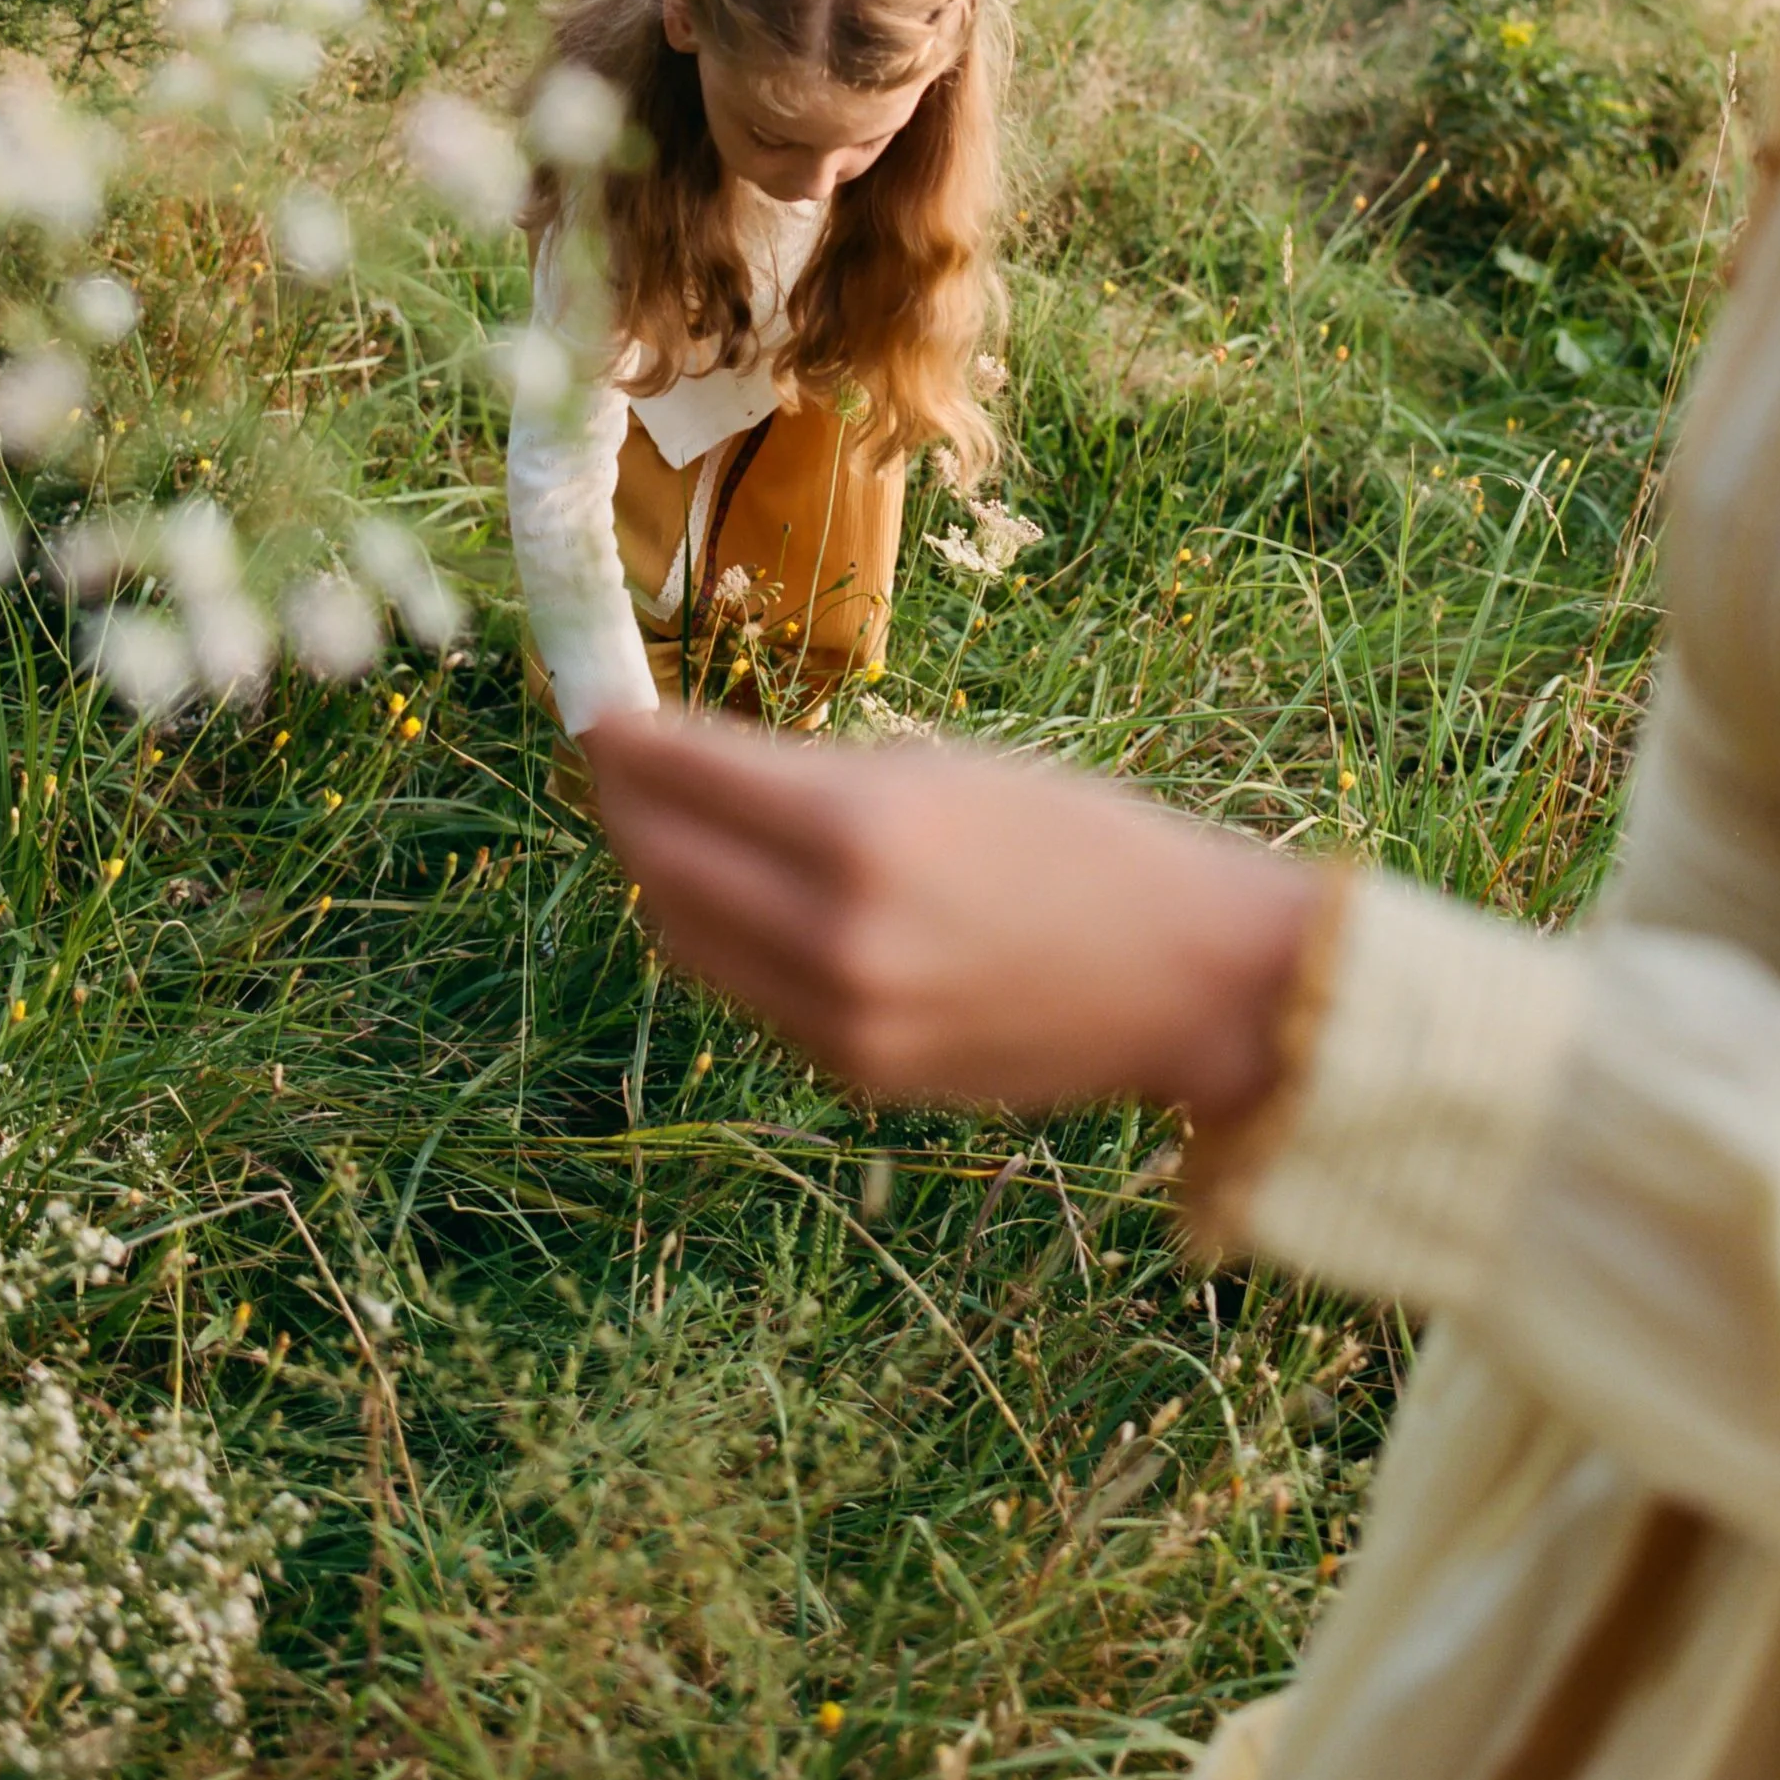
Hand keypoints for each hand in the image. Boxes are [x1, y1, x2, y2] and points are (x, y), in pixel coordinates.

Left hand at [583, 704, 1323, 1118]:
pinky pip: (747, 994)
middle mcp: (835, 929)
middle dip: (623, 803)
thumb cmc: (1084, 842)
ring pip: (685, 937)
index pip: (687, 772)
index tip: (594, 708)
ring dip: (658, 875)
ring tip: (655, 826)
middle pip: (661, 860)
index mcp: (864, 828)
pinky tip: (732, 899)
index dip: (624, 736)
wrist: (1185, 978)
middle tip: (609, 762)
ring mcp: (839, 1014)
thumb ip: (819, 782)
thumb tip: (705, 772)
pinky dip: (721, 940)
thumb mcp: (948, 770)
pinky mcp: (854, 1071)